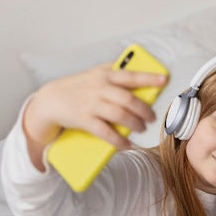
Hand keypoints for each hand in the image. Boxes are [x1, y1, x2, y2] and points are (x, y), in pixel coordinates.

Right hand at [23, 64, 167, 169]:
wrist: (51, 100)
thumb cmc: (78, 87)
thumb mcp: (95, 74)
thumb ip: (113, 72)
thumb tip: (137, 71)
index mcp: (104, 75)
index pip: (130, 75)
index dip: (148, 77)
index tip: (164, 80)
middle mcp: (99, 88)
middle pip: (128, 99)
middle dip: (144, 110)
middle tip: (152, 118)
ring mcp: (92, 105)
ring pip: (120, 115)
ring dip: (135, 124)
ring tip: (142, 129)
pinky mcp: (85, 120)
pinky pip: (106, 132)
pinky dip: (119, 140)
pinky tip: (127, 144)